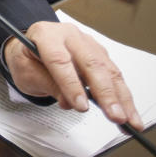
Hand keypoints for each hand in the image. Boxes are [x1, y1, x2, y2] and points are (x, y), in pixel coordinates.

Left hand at [4, 21, 142, 128]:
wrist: (31, 47)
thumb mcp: (25, 72)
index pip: (60, 60)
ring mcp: (88, 43)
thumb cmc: (27, 58)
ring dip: (121, 98)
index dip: (71, 84)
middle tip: (114, 116)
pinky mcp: (100, 53)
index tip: (81, 106)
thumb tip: (68, 101)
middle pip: (91, 64)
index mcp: (46, 35)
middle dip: (105, 93)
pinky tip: (130, 113)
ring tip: (128, 121)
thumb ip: (46, 84)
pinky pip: (114, 75)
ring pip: (108, 70)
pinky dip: (124, 97)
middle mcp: (70, 35)